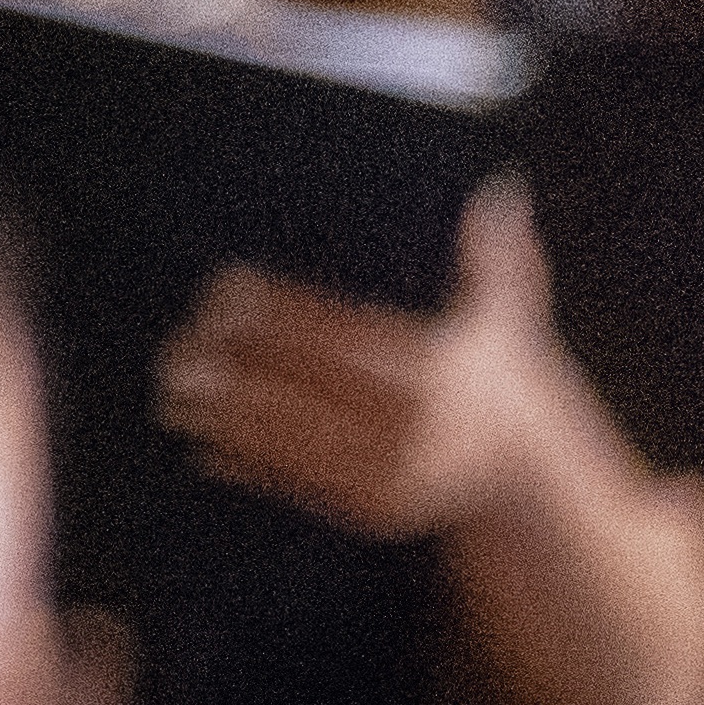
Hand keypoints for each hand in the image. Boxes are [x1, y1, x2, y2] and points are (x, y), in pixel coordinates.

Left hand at [165, 181, 600, 549]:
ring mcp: (398, 474)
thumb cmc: (498, 382)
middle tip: (181, 344)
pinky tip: (207, 449)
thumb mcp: (510, 319)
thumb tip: (501, 192)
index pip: (344, 332)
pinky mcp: (378, 512)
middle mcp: (420, 428)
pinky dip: (255, 469)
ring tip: (174, 395)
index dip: (280, 310)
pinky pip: (306, 486)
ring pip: (299, 440)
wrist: (528, 477)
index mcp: (444, 374)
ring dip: (230, 420)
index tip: (225, 289)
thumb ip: (496, 259)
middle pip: (311, 387)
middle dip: (241, 366)